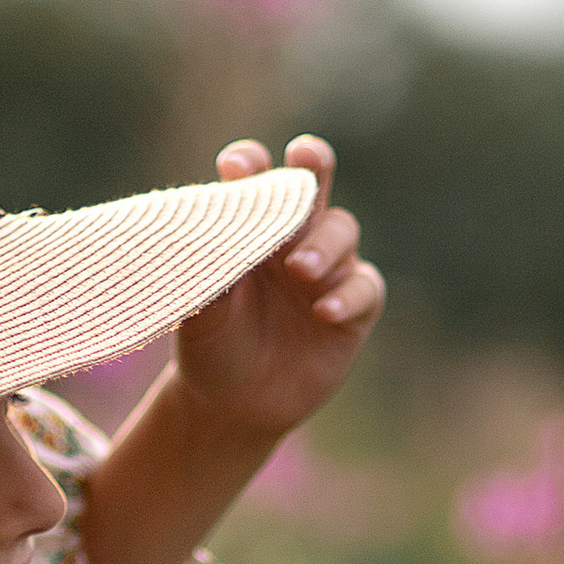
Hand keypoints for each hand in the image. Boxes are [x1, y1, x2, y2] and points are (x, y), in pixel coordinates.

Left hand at [171, 134, 384, 442]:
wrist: (233, 407)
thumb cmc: (211, 348)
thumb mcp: (198, 315)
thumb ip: (208, 275)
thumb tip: (214, 242)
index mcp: (249, 226)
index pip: (254, 178)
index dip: (250, 164)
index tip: (237, 168)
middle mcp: (293, 237)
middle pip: (311, 182)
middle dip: (313, 162)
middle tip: (305, 156)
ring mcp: (327, 270)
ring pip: (342, 230)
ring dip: (324, 244)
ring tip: (301, 270)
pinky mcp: (354, 309)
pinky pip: (364, 288)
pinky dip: (347, 295)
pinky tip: (323, 312)